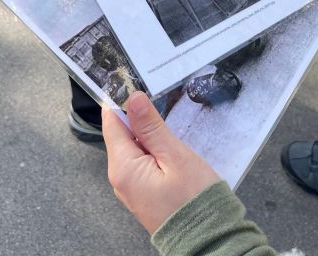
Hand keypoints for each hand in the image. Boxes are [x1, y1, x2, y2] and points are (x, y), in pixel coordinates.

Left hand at [103, 92, 220, 233]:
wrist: (207, 237)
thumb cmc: (193, 199)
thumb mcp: (174, 155)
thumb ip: (151, 126)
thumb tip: (132, 98)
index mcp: (123, 167)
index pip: (111, 123)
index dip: (120, 100)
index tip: (133, 81)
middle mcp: (120, 178)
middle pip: (121, 134)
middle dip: (137, 115)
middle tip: (157, 96)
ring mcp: (131, 186)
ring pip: (133, 147)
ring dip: (147, 131)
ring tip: (167, 118)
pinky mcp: (143, 191)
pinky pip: (141, 161)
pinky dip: (152, 148)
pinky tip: (169, 143)